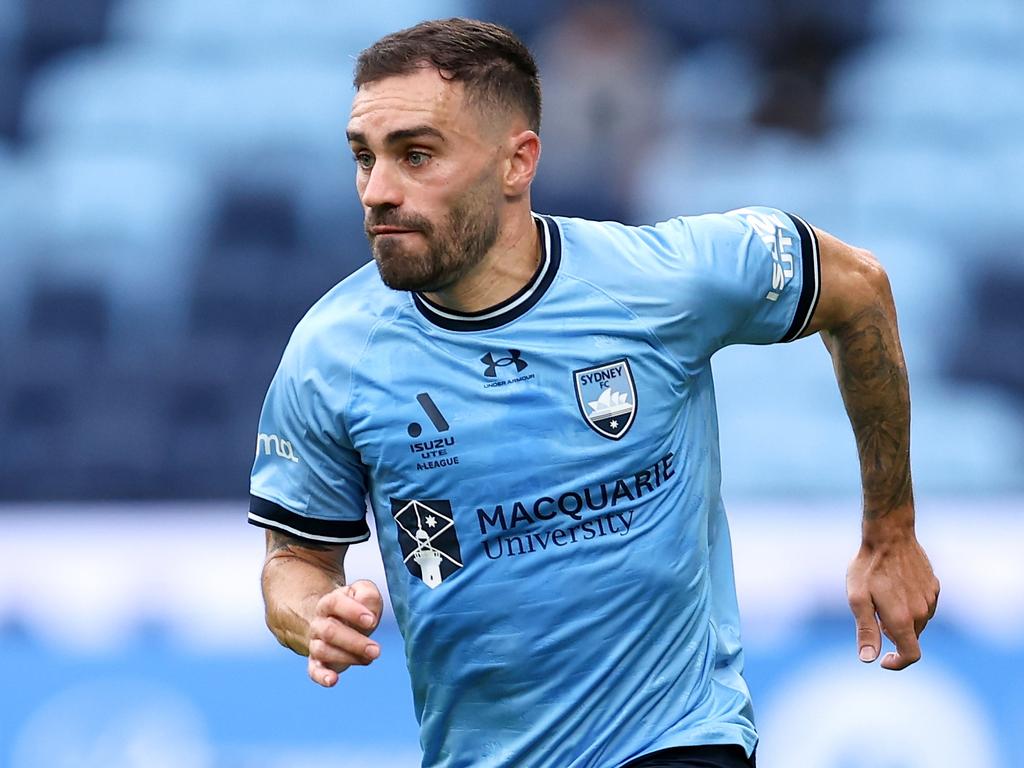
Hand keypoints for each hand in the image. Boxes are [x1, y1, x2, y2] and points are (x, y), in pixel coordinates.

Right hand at [306, 579, 383, 687]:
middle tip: (376, 650)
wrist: (337, 621)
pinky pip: (313, 670)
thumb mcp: (364, 593)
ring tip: (369, 659)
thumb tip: (368, 611)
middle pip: (329, 631)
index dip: (353, 612)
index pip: (335, 604)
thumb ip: (368, 595)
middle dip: (354, 642)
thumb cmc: (356, 607)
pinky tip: (333, 681)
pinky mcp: (316, 662)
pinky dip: (321, 677)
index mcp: (328, 603)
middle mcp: (318, 623)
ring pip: (323, 651)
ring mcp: (316, 643)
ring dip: (347, 657)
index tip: (371, 621)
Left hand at [847, 530, 938, 669]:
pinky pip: (924, 606)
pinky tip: (896, 588)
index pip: (910, 655)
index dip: (898, 663)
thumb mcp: (857, 599)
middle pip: (910, 638)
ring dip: (903, 619)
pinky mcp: (934, 586)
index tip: (883, 659)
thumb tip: (868, 659)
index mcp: (903, 619)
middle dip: (893, 635)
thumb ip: (866, 630)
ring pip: (918, 622)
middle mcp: (922, 612)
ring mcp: (931, 598)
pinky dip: (911, 606)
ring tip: (882, 597)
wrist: (889, 535)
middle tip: (874, 614)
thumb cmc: (868, 567)